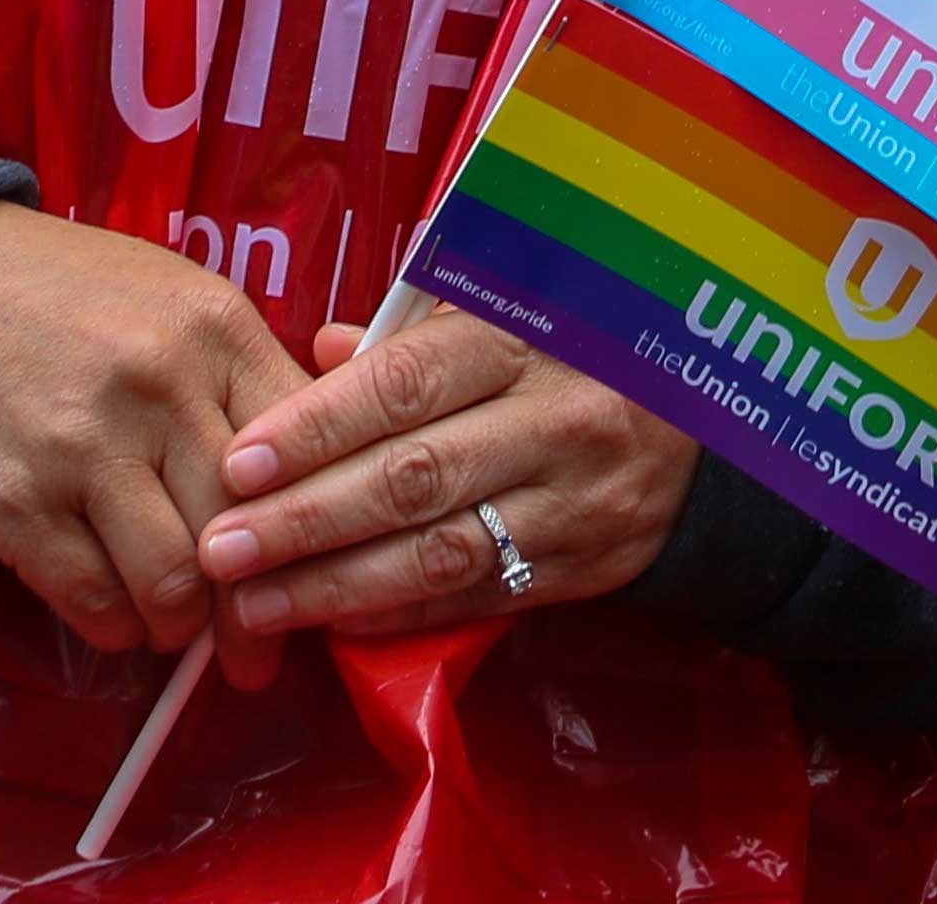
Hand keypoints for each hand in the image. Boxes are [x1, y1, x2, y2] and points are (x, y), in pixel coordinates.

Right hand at [0, 209, 313, 662]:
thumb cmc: (67, 302)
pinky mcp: (17, 501)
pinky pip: (92, 598)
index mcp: (215, 329)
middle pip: (245, 529)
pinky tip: (118, 619)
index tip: (315, 574)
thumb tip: (309, 482)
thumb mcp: (173, 305)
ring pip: (174, 581)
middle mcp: (160, 385)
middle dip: (254, 611)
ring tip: (175, 627)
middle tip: (253, 651)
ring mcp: (85, 446)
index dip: (316, 528)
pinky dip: (116, 627)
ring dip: (181, 625)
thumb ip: (240, 382)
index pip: (303, 449)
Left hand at [198, 306, 692, 656]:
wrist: (715, 420)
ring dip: (339, 585)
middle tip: (221, 549)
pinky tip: (338, 623)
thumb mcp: (515, 312)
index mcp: (527, 338)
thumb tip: (320, 352)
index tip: (240, 462)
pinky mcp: (586, 565)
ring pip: (441, 552)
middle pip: (413, 477)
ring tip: (257, 604)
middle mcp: (555, 419)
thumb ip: (414, 338)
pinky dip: (403, 614)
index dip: (319, 426)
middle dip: (306, 519)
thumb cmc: (582, 349)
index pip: (407, 385)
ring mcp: (575, 499)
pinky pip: (479, 597)